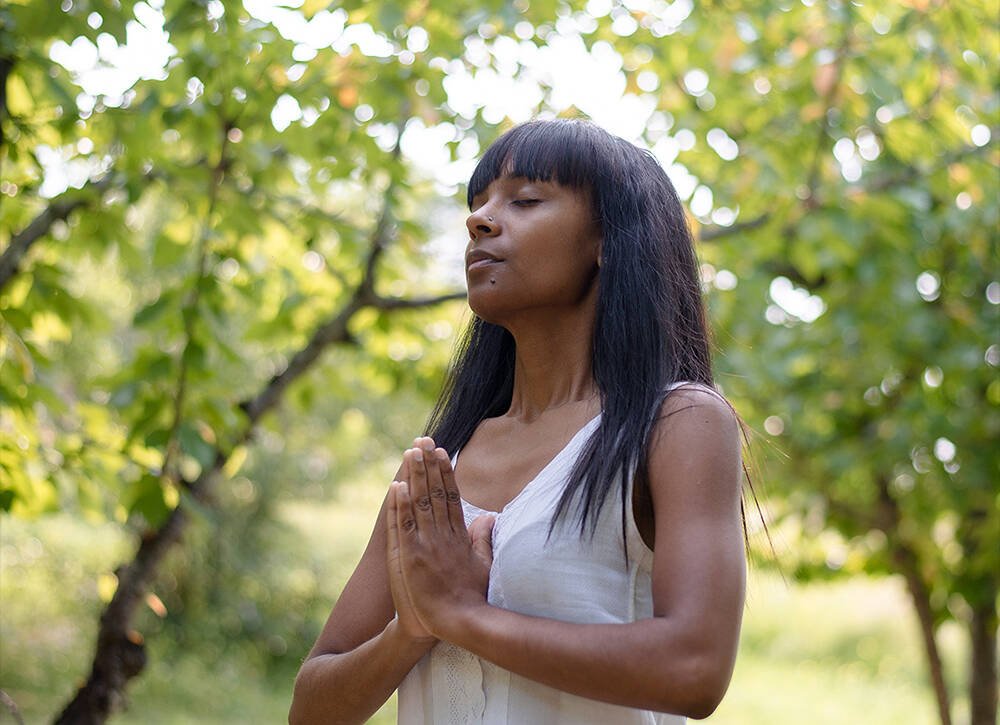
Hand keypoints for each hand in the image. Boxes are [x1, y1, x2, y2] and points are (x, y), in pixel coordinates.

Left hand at [387, 437, 494, 641]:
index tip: (440, 452)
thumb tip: (488, 516)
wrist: (459, 622)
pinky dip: (399, 505)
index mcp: (459, 535)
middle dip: (427, 465)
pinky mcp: (410, 557)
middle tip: (422, 441)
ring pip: (418, 503)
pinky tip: (396, 486)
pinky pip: (403, 526)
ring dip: (413, 477)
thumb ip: (484, 538)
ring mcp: (426, 545)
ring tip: (409, 453)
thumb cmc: (473, 596)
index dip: (445, 472)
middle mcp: (442, 535)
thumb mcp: (485, 563)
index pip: (451, 495)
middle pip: (434, 493)